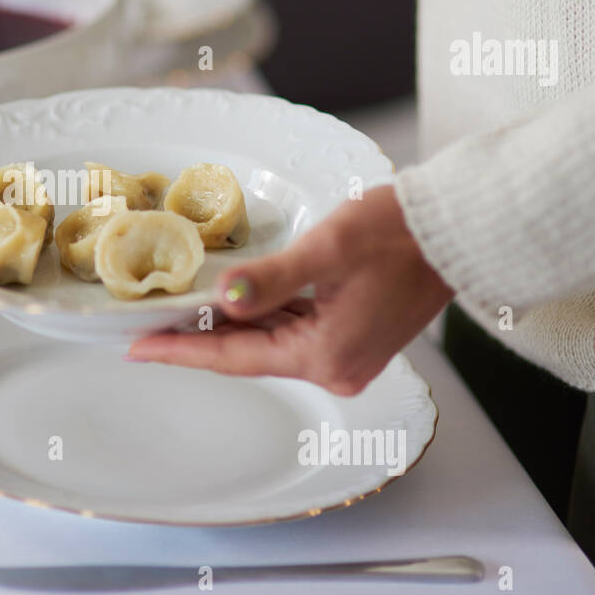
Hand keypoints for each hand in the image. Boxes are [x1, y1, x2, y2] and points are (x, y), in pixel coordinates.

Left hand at [127, 185, 454, 394]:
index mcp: (325, 354)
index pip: (233, 357)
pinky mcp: (355, 337)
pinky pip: (293, 332)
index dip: (180, 350)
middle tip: (144, 329)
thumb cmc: (399, 232)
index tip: (135, 349)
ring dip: (225, 329)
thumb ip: (271, 278)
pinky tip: (229, 304)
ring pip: (269, 344)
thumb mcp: (327, 249)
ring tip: (175, 315)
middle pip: (247, 355)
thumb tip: (223, 299)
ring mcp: (347, 356)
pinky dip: (260, 319)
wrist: (458, 227)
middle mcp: (336, 367)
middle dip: (195, 340)